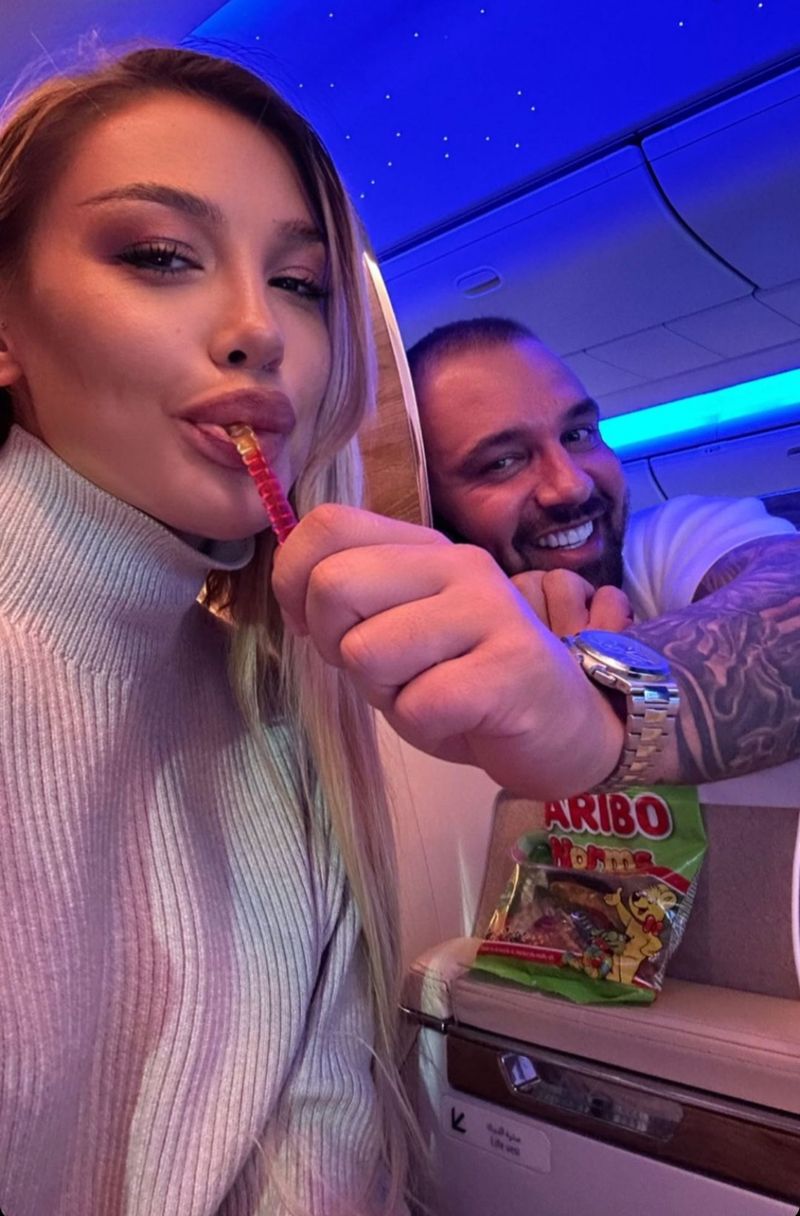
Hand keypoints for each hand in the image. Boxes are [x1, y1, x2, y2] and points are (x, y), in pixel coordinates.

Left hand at [273, 506, 624, 797]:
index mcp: (426, 548)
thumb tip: (294, 591)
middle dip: (337, 645)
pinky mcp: (509, 671)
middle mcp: (459, 566)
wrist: (563, 727)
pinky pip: (416, 704)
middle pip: (335, 585)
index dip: (294, 582)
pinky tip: (458, 717)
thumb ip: (355, 599)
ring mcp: (490, 613)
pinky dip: (422, 725)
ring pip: (368, 652)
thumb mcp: (403, 627)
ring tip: (430, 691)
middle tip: (383, 669)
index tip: (320, 627)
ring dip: (385, 692)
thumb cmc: (468, 678)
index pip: (328, 526)